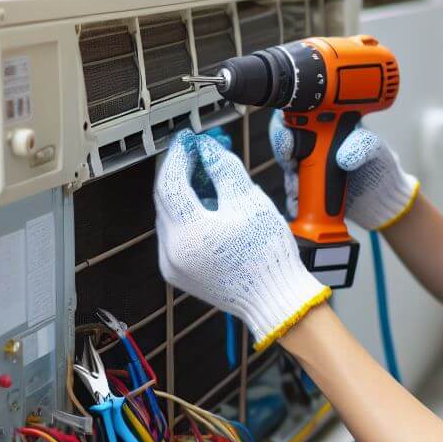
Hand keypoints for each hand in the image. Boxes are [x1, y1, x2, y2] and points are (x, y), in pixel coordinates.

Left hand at [154, 131, 329, 350]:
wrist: (275, 299)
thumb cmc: (268, 258)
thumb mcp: (250, 202)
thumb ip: (224, 169)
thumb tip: (208, 151)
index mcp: (188, 234)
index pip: (170, 183)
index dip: (180, 157)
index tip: (191, 142)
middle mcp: (172, 251)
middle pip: (167, 199)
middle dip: (184, 173)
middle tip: (204, 155)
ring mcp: (173, 265)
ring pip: (171, 217)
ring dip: (187, 195)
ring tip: (212, 182)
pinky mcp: (179, 273)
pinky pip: (176, 236)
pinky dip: (189, 218)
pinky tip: (211, 211)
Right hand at [268, 109, 419, 230]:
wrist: (383, 200)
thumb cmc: (382, 167)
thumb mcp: (376, 151)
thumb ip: (361, 147)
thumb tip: (342, 157)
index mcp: (330, 124)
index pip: (298, 115)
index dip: (286, 126)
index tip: (289, 143)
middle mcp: (316, 141)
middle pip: (286, 140)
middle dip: (284, 155)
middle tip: (291, 166)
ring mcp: (311, 164)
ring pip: (288, 168)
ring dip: (289, 180)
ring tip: (298, 191)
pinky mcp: (310, 186)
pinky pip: (294, 190)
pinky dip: (293, 198)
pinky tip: (297, 205)